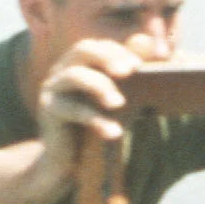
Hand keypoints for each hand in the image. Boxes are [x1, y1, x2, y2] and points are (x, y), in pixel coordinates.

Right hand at [36, 35, 145, 166]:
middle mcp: (66, 68)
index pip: (102, 44)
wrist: (70, 159)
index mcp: (85, 62)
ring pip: (74, 76)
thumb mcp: (122, 99)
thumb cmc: (100, 122)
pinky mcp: (48, 111)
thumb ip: (134, 73)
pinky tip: (113, 132)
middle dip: (108, 57)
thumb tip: (156, 46)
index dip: (121, 50)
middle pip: (84, 48)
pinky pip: (70, 110)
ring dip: (100, 87)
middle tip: (130, 71)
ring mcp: (53, 88)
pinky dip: (94, 120)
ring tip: (119, 103)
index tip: (144, 63)